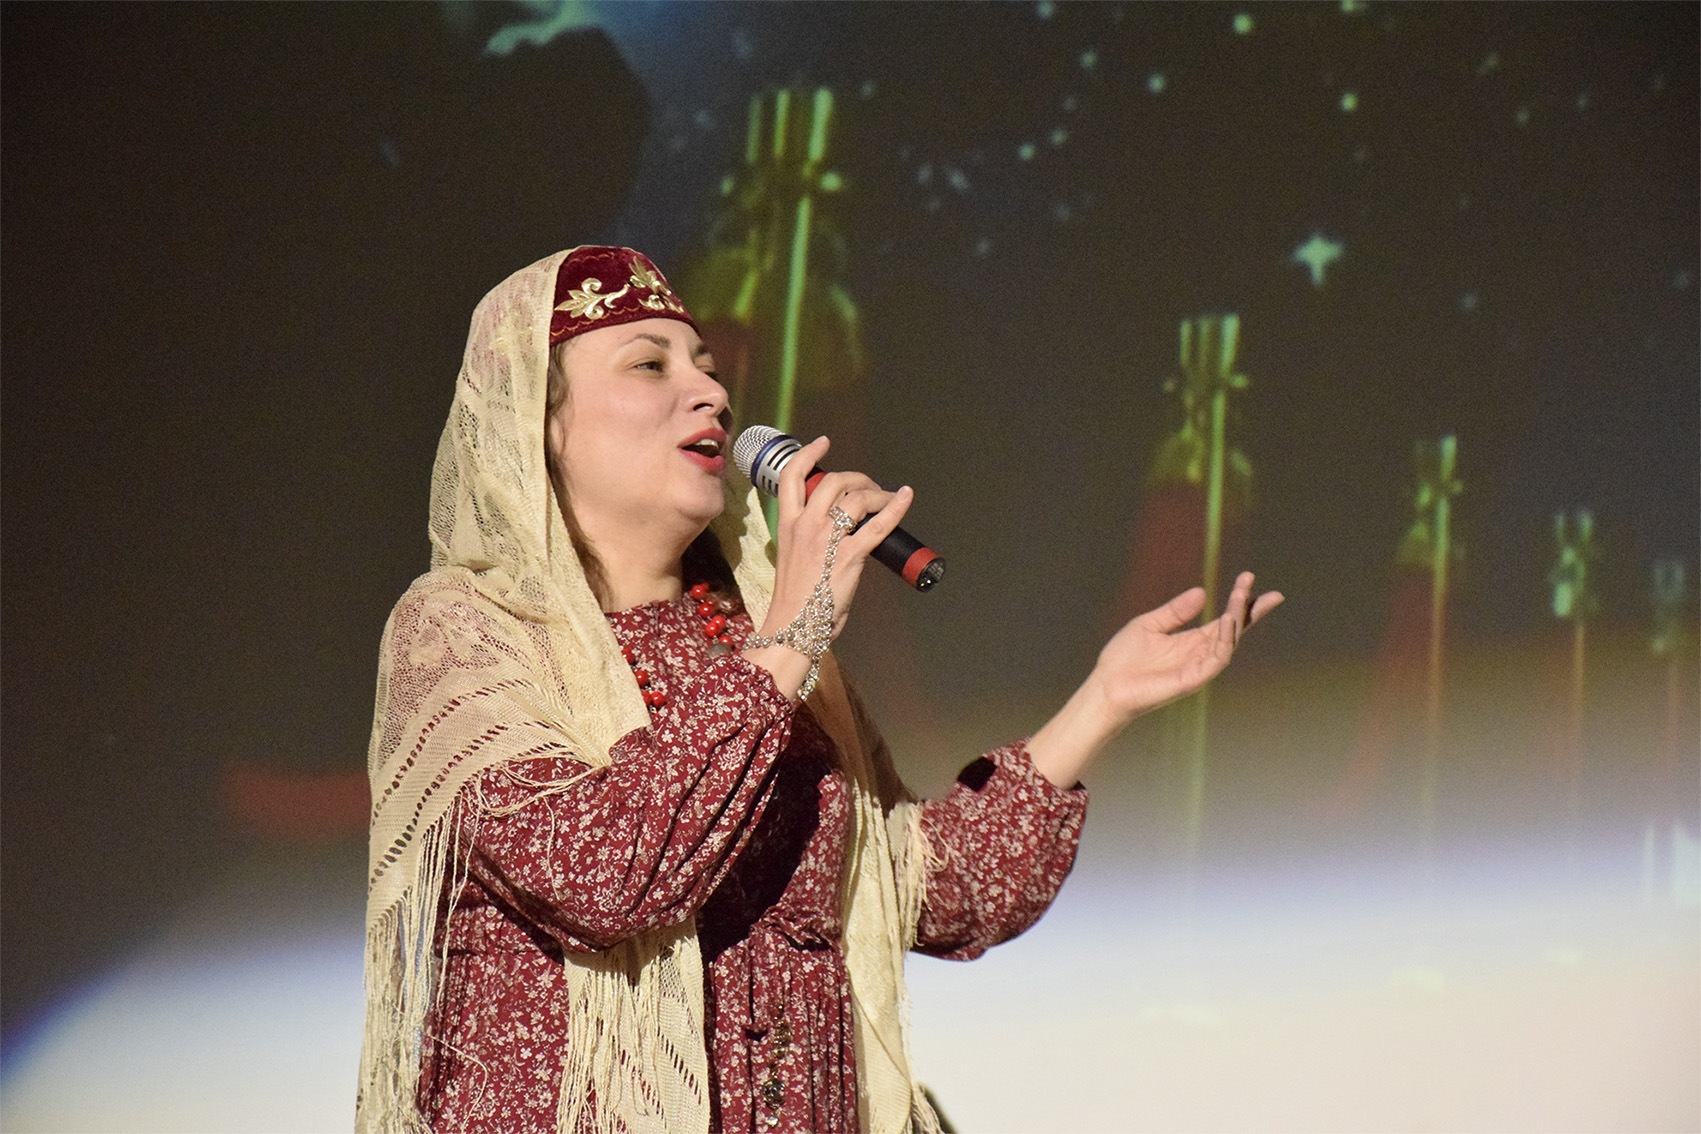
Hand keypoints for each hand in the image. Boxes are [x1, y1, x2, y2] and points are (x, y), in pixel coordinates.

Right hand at [743, 436, 913, 697]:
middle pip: (833, 481)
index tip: (824, 442)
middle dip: (857, 477)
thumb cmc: (794, 598)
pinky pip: (877, 525)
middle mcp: (806, 525)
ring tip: (887, 497)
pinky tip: (905, 497)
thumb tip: (840, 531)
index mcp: (787, 524)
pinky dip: (895, 507)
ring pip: (856, 497)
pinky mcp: (849, 556)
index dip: (809, 454)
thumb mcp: (793, 557)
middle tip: (869, 487)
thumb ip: (811, 538)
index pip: (793, 477)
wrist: (794, 625)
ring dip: (876, 492)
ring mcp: (827, 539)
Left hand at [1092, 571, 1283, 726]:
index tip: (1250, 577)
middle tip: (1268, 592)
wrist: (1105, 687)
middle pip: (1235, 630)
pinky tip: (1227, 620)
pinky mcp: (1193, 680)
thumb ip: (1176, 611)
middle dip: (1250, 610)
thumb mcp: (1150, 625)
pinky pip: (1216, 659)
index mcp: (1192, 641)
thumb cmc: (1123, 660)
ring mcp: (1198, 668)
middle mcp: (1200, 654)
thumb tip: (1202, 592)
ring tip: (1240, 596)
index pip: (1225, 619)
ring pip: (1229, 642)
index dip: (1240, 601)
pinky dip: (1225, 640)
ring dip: (1238, 618)